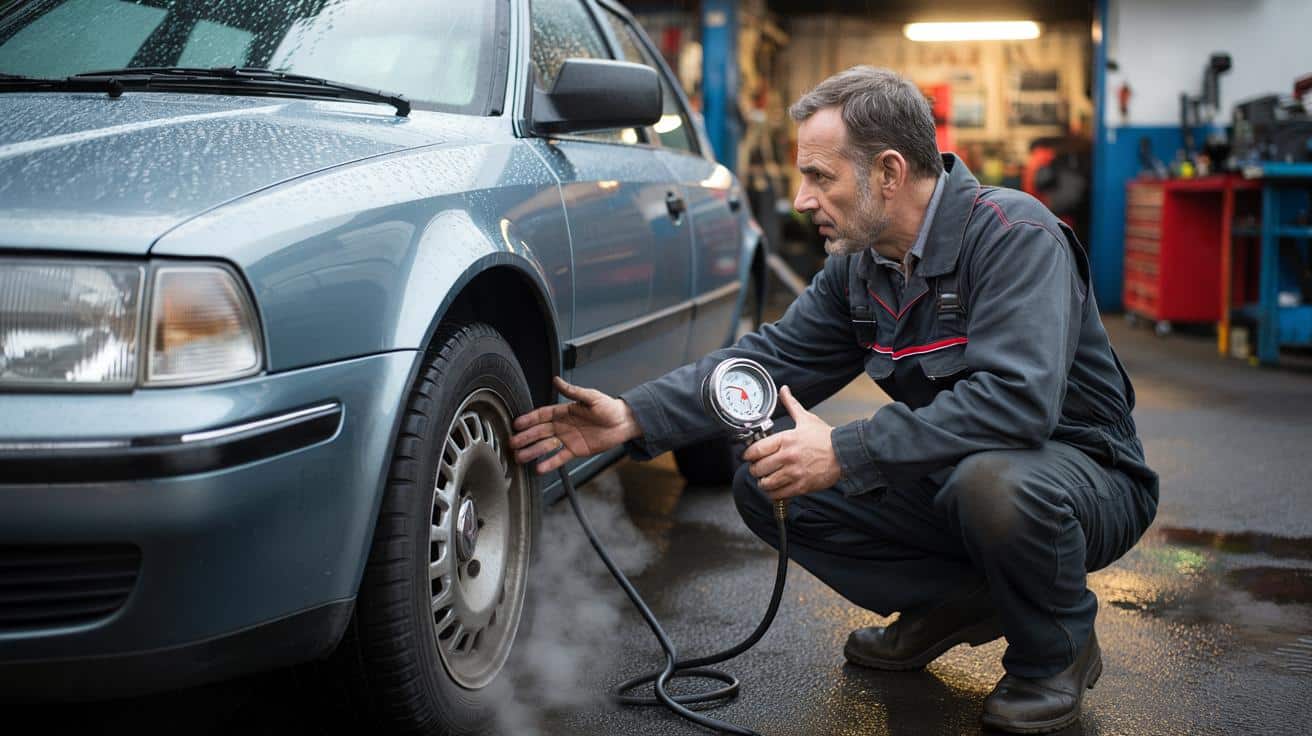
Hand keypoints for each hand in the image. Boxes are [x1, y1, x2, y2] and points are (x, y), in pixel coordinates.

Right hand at [511, 376, 641, 473]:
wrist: (623, 423)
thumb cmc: (609, 407)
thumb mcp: (591, 397)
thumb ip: (573, 391)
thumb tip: (556, 380)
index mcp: (564, 411)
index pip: (542, 415)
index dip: (529, 419)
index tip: (517, 423)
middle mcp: (562, 426)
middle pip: (539, 432)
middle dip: (525, 437)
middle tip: (512, 443)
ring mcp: (567, 439)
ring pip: (546, 446)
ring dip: (532, 451)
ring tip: (519, 457)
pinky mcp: (575, 451)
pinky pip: (560, 457)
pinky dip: (549, 463)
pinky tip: (539, 468)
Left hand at [741, 385, 841, 499]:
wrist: (844, 453)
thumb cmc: (825, 437)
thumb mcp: (806, 418)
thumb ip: (791, 404)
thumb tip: (783, 390)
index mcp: (786, 439)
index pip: (757, 449)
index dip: (748, 455)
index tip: (747, 457)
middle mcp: (788, 456)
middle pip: (758, 468)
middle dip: (754, 470)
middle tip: (757, 469)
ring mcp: (794, 473)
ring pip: (766, 483)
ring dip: (762, 483)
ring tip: (765, 480)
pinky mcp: (801, 486)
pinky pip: (779, 494)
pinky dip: (773, 493)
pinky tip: (775, 489)